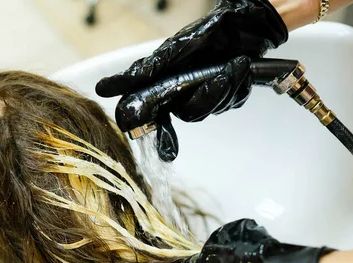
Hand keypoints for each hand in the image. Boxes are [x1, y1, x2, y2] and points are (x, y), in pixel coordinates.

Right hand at [95, 0, 287, 160]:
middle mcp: (185, 92)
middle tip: (221, 75)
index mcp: (168, 84)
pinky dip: (240, 85)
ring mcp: (208, 94)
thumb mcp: (173, 49)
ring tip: (236, 64)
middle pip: (191, 114)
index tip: (167, 151)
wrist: (245, 20)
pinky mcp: (230, 94)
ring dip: (228, 87)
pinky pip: (233, 102)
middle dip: (208, 96)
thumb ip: (146, 70)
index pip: (156, 116)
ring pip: (214, 109)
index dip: (159, 134)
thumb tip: (108, 87)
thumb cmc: (207, 30)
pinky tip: (241, 69)